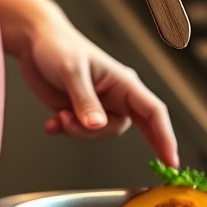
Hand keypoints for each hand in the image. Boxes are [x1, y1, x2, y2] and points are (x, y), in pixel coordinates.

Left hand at [13, 11, 178, 167]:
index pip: (153, 111)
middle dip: (96, 133)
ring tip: (59, 113)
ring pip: (97, 134)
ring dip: (75, 130)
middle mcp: (115, 96)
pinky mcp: (80, 112)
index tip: (171, 163)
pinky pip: (80, 134)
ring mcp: (98, 106)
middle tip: (71, 123)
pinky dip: (65, 131)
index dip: (165, 137)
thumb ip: (85, 100)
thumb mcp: (72, 72)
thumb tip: (97, 125)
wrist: (36, 43)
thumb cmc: (59, 46)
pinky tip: (52, 121)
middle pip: (121, 128)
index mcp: (123, 82)